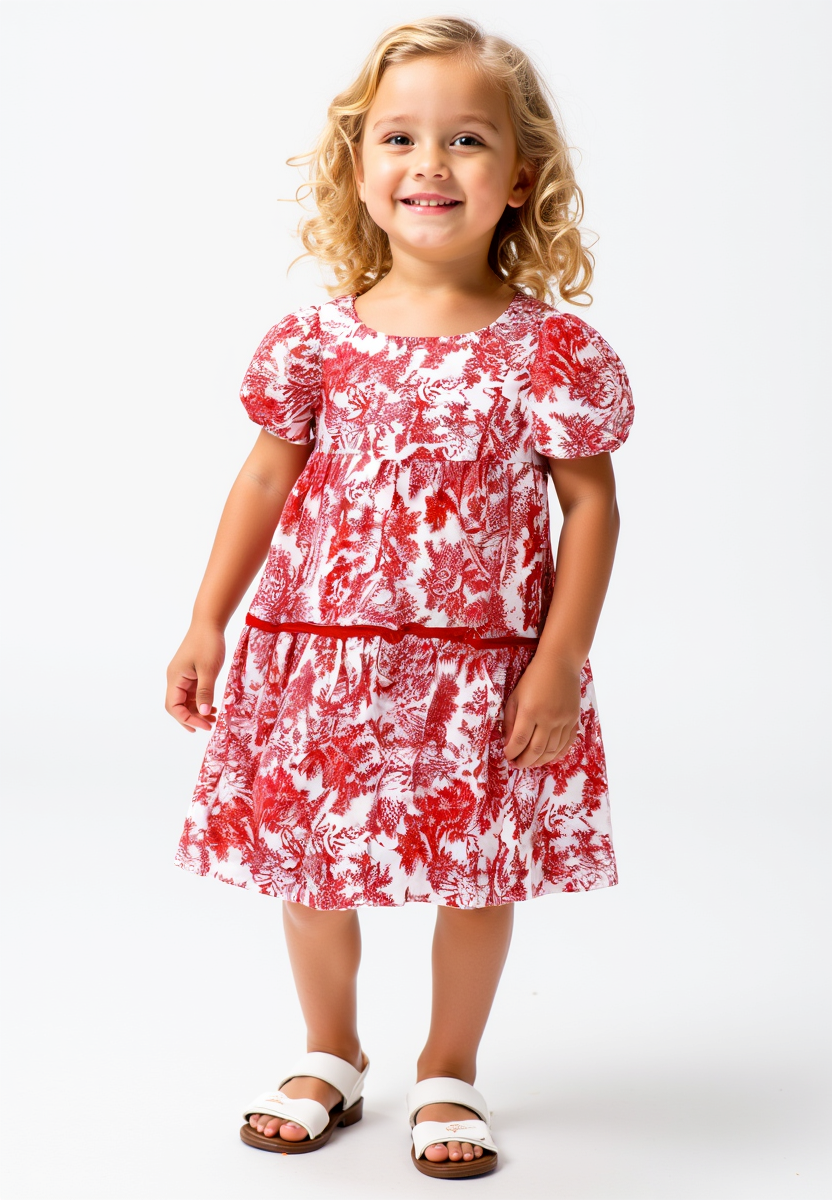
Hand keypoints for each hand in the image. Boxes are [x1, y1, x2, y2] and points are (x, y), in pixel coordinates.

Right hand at [165, 621, 224, 732]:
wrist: (209, 623)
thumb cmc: (208, 643)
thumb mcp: (208, 670)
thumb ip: (205, 692)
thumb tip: (204, 713)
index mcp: (175, 678)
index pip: (174, 707)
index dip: (187, 719)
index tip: (205, 725)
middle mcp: (175, 679)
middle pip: (177, 706)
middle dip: (192, 718)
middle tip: (210, 726)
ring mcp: (182, 676)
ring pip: (185, 701)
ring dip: (197, 711)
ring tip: (214, 719)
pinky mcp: (190, 673)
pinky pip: (192, 693)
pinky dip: (200, 701)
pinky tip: (213, 707)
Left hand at [501, 653, 581, 767]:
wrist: (560, 663)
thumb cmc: (533, 678)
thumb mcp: (515, 696)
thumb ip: (511, 720)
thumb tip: (508, 742)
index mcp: (530, 710)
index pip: (519, 740)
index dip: (512, 753)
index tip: (507, 756)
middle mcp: (548, 717)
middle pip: (536, 750)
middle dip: (524, 762)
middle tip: (517, 764)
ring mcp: (563, 720)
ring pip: (552, 751)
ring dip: (539, 761)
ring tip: (530, 762)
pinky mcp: (573, 720)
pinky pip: (566, 744)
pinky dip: (556, 755)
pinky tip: (548, 757)